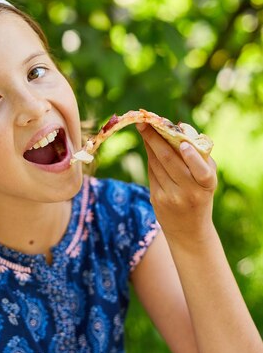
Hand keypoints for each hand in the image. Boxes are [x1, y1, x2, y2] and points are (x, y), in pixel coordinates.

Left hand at [136, 123, 216, 242]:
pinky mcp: (156, 199)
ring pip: (156, 164)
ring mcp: (170, 196)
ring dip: (149, 145)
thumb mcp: (208, 180)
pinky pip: (151, 172)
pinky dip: (150, 158)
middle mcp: (188, 191)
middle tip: (144, 122)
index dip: (191, 156)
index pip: (201, 170)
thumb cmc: (201, 195)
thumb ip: (200, 158)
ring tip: (144, 129)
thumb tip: (180, 130)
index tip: (182, 142)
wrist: (189, 230)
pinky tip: (149, 147)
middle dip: (154, 138)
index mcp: (206, 185)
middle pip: (168, 160)